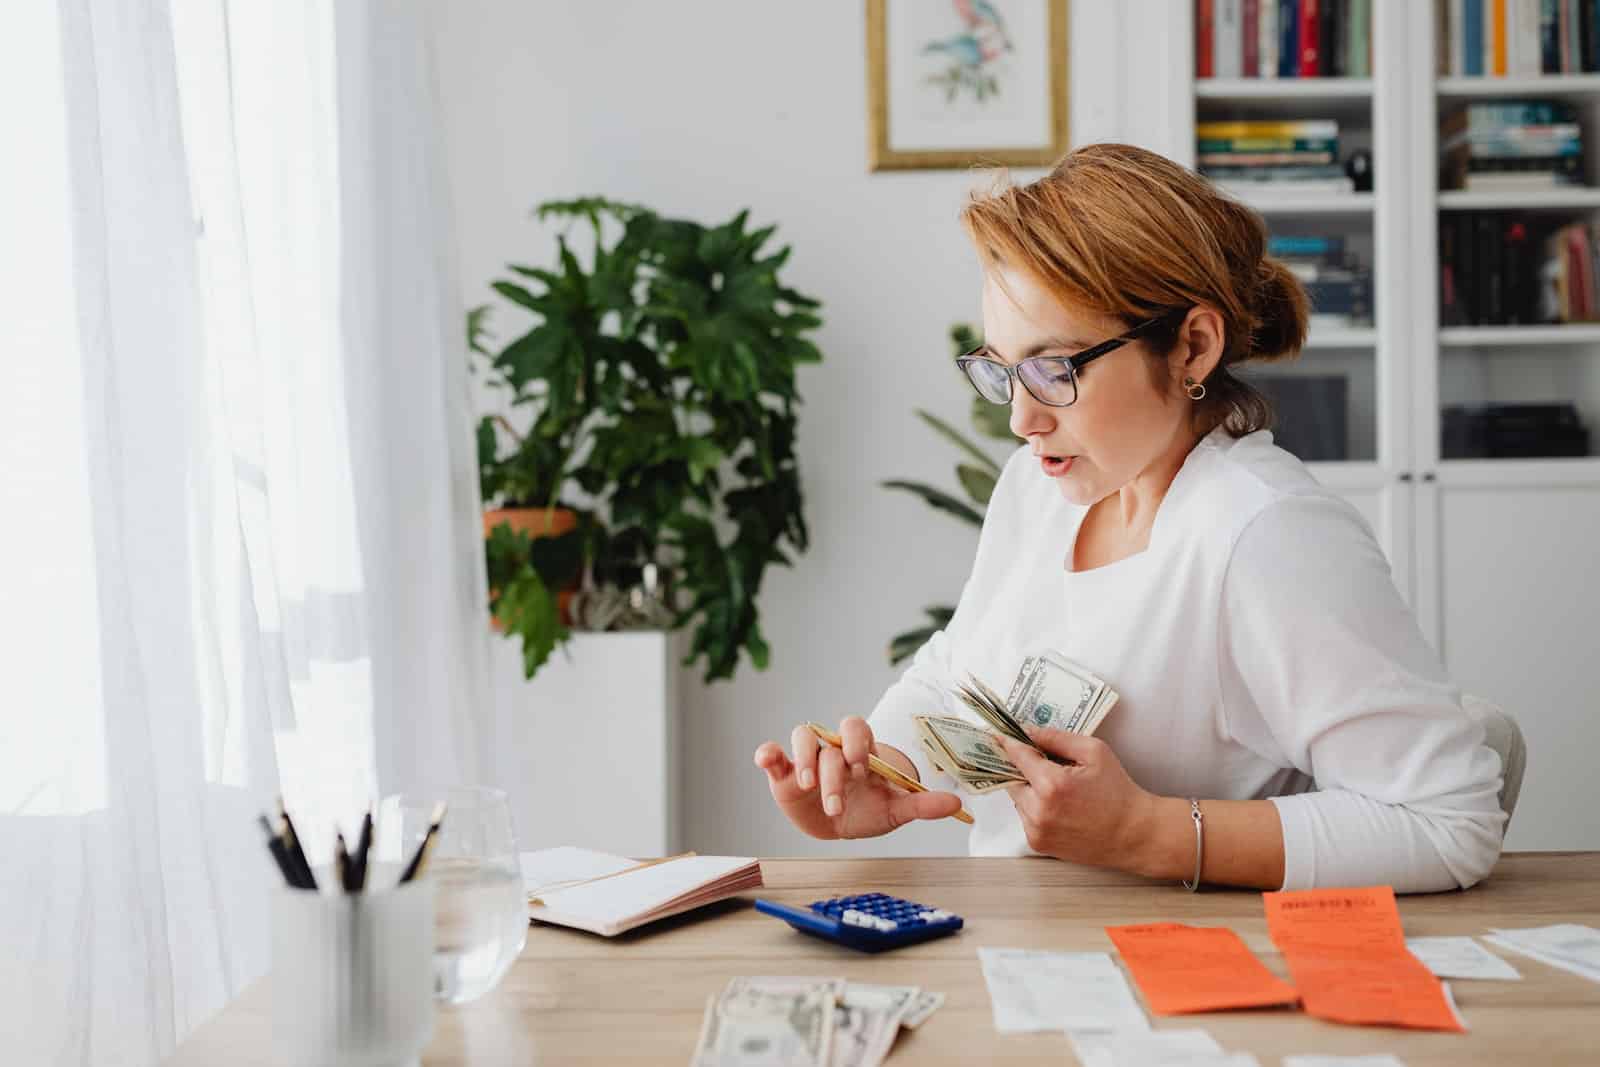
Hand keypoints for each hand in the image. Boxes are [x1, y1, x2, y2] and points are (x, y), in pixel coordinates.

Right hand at [753, 716, 962, 839]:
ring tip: (806, 786)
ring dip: (802, 759)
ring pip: (801, 739)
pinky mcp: (785, 774)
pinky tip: (766, 759)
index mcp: (861, 751)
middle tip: (836, 804)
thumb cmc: (871, 809)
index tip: (860, 766)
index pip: (857, 729)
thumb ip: (922, 805)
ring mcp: (808, 760)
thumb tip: (955, 804)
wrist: (844, 825)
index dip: (856, 742)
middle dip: (832, 774)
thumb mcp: (896, 810)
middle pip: (829, 744)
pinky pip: (774, 755)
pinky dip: (767, 754)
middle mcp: (833, 750)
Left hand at [997, 726, 1154, 867]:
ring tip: (1061, 790)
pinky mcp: (1038, 844)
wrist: (1133, 834)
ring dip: (1030, 790)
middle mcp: (1039, 810)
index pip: (1017, 755)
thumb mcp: (1093, 752)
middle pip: (1012, 778)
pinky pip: (1025, 817)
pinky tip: (1061, 808)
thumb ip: (1056, 737)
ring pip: (1017, 798)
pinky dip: (1035, 808)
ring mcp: (1036, 830)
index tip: (999, 734)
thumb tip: (1027, 731)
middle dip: (1024, 768)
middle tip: (1045, 764)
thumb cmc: (1118, 792)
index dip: (1008, 742)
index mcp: (1052, 784)